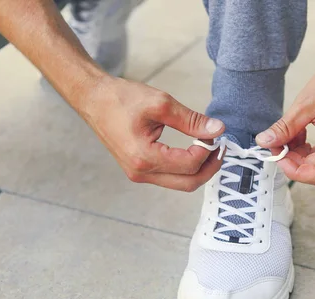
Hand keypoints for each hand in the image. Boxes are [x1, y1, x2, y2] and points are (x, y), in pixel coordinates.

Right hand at [79, 76, 224, 190]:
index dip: (208, 151)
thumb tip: (218, 129)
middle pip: (188, 183)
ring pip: (181, 183)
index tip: (215, 133)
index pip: (189, 164)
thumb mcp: (161, 103)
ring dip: (199, 169)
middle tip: (220, 147)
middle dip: (210, 167)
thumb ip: (191, 120)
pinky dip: (187, 168)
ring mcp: (139, 174)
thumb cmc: (121, 98)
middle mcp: (141, 172)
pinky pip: (171, 177)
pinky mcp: (140, 171)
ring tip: (210, 147)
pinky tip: (194, 150)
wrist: (94, 99)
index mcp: (144, 157)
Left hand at [255, 58, 314, 186]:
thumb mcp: (305, 105)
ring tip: (289, 134)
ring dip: (299, 154)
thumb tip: (265, 142)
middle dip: (293, 159)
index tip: (278, 156)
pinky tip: (300, 134)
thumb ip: (284, 128)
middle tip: (276, 143)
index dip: (294, 170)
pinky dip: (308, 149)